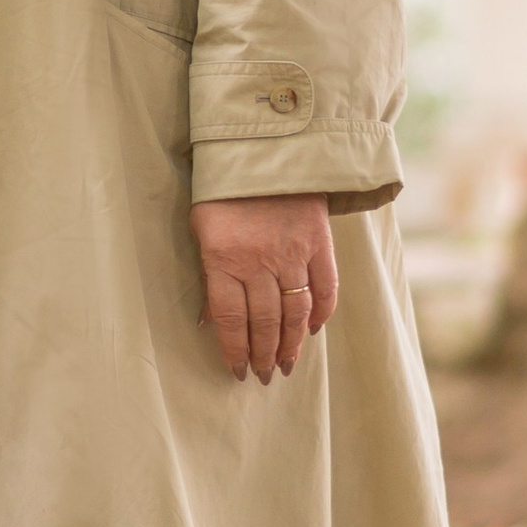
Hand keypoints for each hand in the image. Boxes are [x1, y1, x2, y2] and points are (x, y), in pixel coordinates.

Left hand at [190, 195, 338, 382]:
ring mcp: (292, 253)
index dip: (235, 350)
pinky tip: (312, 330)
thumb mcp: (201, 230)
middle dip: (264, 355)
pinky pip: (326, 288)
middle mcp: (259, 261)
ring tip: (287, 365)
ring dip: (292, 344)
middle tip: (265, 375)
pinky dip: (321, 313)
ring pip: (295, 312)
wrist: (264, 150)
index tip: (237, 371)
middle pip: (265, 322)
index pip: (231, 319)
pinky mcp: (319, 243)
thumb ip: (208, 275)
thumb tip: (208, 322)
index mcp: (223, 258)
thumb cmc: (222, 193)